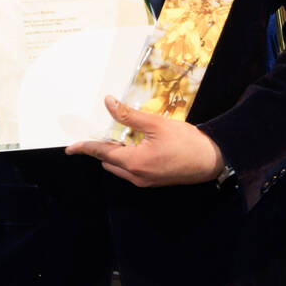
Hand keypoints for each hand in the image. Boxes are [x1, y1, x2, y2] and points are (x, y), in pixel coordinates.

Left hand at [65, 97, 226, 187]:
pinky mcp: (153, 182)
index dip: (84, 148)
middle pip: (108, 161)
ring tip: (124, 137)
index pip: (101, 152)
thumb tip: (108, 103)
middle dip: (103, 148)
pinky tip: (137, 146)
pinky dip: (127, 159)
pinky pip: (131, 171)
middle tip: (105, 131)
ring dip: (116, 154)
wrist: (214, 160)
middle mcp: (136, 176)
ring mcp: (144, 182)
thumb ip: (128, 115)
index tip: (70, 148)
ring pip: (119, 167)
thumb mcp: (156, 124)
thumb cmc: (188, 142)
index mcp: (134, 162)